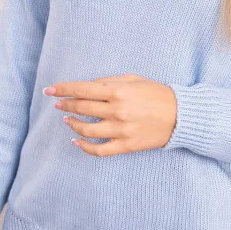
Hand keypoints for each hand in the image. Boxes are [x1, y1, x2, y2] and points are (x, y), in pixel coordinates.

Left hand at [43, 74, 177, 156]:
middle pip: (81, 109)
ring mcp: (120, 130)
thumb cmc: (157, 94)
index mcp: (118, 91)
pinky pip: (99, 150)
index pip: (82, 89)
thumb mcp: (134, 79)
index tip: (50, 90)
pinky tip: (77, 141)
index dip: (63, 89)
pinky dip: (84, 147)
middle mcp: (117, 110)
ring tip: (67, 120)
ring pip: (86, 131)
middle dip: (66, 105)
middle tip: (59, 104)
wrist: (180, 116)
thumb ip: (110, 81)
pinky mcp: (125, 145)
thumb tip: (88, 86)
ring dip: (72, 124)